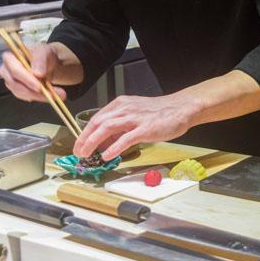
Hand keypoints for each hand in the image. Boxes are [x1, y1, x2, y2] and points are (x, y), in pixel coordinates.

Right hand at [0, 43, 66, 101]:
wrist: (49, 62)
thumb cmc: (43, 55)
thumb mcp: (44, 52)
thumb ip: (40, 60)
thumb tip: (37, 73)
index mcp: (10, 57)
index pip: (14, 70)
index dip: (26, 79)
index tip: (39, 87)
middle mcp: (6, 70)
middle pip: (15, 84)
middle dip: (32, 91)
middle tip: (49, 94)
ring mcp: (11, 81)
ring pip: (21, 93)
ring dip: (38, 96)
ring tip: (54, 95)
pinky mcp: (17, 90)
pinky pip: (25, 97)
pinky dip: (38, 97)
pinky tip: (48, 95)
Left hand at [73, 93, 195, 160]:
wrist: (181, 108)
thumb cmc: (159, 113)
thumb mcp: (134, 114)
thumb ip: (119, 127)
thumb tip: (104, 142)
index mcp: (121, 104)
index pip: (97, 118)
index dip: (85, 133)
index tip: (79, 145)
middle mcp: (125, 109)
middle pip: (98, 123)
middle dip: (85, 138)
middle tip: (78, 152)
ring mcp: (135, 118)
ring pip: (108, 128)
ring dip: (93, 142)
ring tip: (86, 154)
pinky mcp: (146, 128)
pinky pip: (126, 138)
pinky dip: (114, 147)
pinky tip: (107, 156)